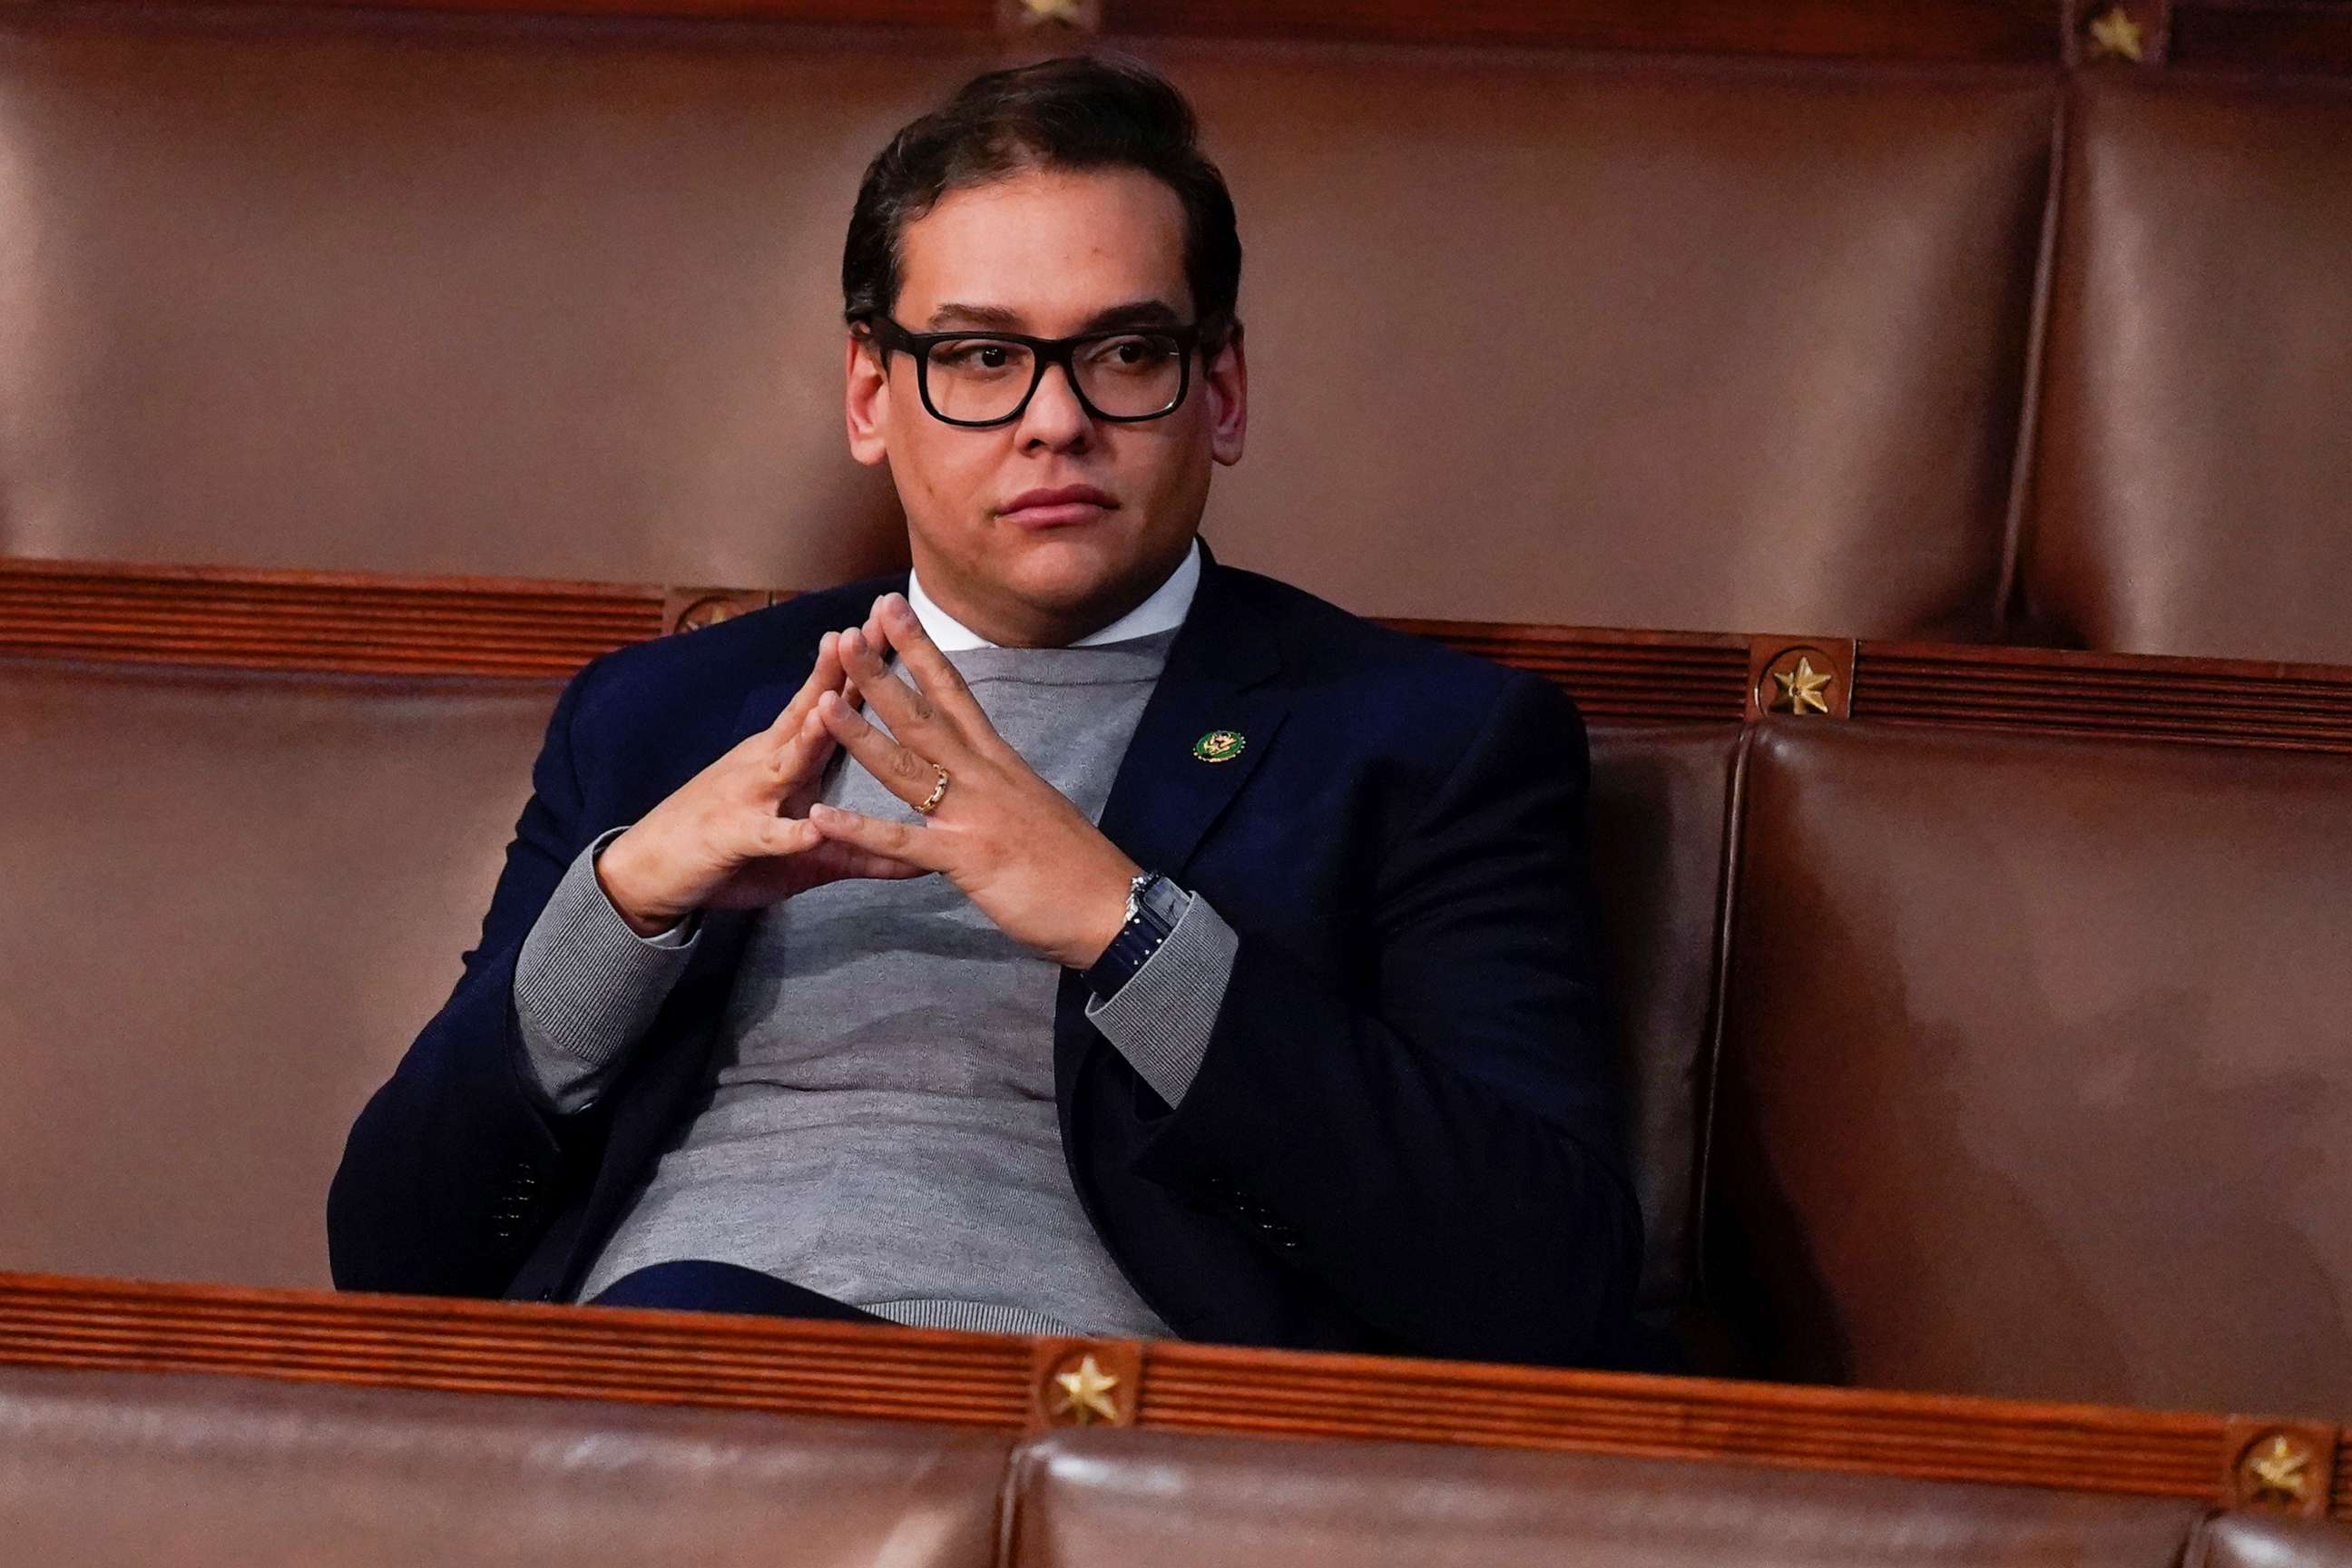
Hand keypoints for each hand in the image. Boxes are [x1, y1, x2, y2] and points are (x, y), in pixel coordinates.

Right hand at [594, 619, 922, 934]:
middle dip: (839, 674)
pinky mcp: (733, 838)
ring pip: (786, 762)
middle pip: (811, 714)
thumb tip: (918, 861)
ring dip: (810, 736)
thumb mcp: (807, 852)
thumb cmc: (733, 851)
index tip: (890, 624)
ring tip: (836, 711)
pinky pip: (765, 834)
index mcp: (788, 758)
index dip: (859, 665)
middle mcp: (768, 765)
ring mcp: (749, 797)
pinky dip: (787, 832)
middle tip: (864, 632)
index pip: (830, 703)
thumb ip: (862, 851)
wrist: (652, 870)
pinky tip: (811, 828)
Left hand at [808, 593, 1141, 968]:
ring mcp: (974, 816)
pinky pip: (903, 843)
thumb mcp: (1033, 806)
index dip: (921, 650)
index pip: (954, 693)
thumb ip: (999, 786)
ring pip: (908, 767)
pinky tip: (823, 816)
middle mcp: (985, 777)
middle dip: (882, 675)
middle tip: (846, 635)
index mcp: (999, 761)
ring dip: (861, 735)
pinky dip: (861, 829)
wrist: (1111, 905)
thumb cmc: (1075, 862)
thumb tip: (981, 772)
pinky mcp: (967, 860)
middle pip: (924, 717)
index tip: (891, 611)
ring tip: (821, 702)